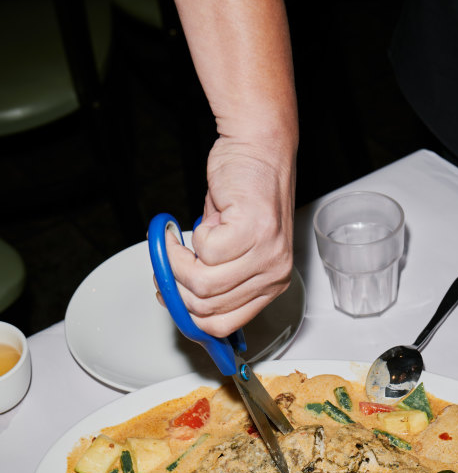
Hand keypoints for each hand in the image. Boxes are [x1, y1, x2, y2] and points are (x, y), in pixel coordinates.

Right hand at [159, 134, 295, 338]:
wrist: (258, 146)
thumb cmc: (244, 191)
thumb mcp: (234, 247)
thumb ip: (214, 277)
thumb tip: (179, 300)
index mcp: (271, 284)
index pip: (226, 325)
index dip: (190, 317)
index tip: (172, 299)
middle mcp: (274, 274)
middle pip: (208, 309)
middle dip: (176, 287)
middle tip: (167, 263)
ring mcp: (266, 254)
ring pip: (202, 284)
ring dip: (178, 262)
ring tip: (178, 242)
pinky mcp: (253, 231)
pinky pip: (205, 252)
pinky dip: (192, 236)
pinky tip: (203, 221)